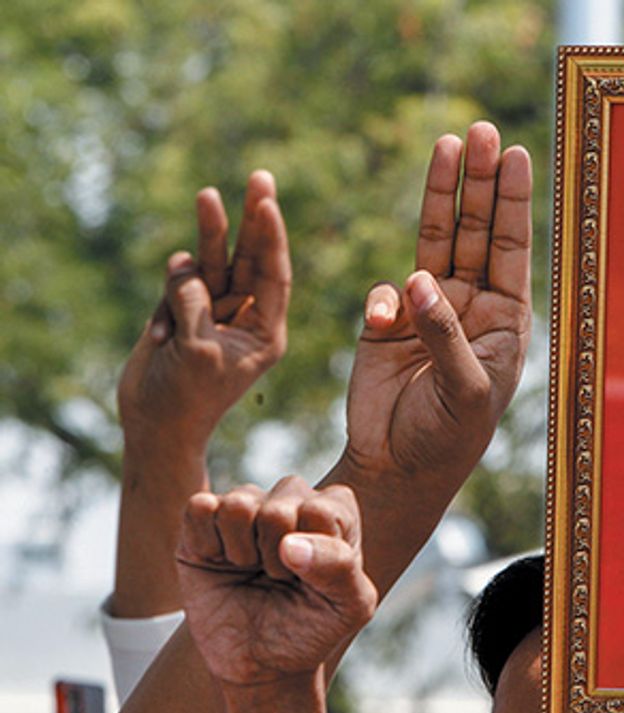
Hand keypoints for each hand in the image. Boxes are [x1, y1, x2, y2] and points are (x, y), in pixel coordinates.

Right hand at [117, 172, 289, 451]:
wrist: (153, 426)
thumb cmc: (186, 397)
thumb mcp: (199, 351)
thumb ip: (196, 305)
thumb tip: (186, 267)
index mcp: (266, 332)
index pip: (274, 274)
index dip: (271, 237)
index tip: (268, 204)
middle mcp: (245, 317)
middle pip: (251, 257)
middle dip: (253, 219)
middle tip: (262, 178)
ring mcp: (213, 313)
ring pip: (213, 263)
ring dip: (210, 233)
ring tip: (208, 195)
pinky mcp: (182, 312)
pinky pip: (177, 284)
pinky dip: (166, 296)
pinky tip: (158, 335)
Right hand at [176, 477, 377, 685]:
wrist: (260, 662)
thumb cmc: (311, 627)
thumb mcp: (349, 606)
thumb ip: (340, 568)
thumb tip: (289, 543)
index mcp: (337, 510)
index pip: (321, 512)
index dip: (312, 555)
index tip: (312, 579)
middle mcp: (293, 497)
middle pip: (277, 511)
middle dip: (275, 560)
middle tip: (278, 579)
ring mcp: (249, 503)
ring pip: (238, 505)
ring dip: (242, 552)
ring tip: (252, 568)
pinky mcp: (206, 516)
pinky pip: (200, 507)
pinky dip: (207, 544)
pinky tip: (221, 561)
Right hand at [334, 121, 530, 510]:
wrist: (396, 469)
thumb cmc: (448, 438)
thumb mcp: (464, 390)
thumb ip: (445, 335)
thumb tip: (421, 279)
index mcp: (504, 321)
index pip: (510, 248)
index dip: (512, 201)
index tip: (516, 155)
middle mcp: (471, 307)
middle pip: (476, 231)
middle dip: (479, 182)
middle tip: (481, 131)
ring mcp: (429, 311)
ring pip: (436, 242)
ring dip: (442, 196)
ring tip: (448, 145)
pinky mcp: (388, 324)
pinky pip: (386, 294)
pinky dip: (384, 299)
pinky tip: (385, 321)